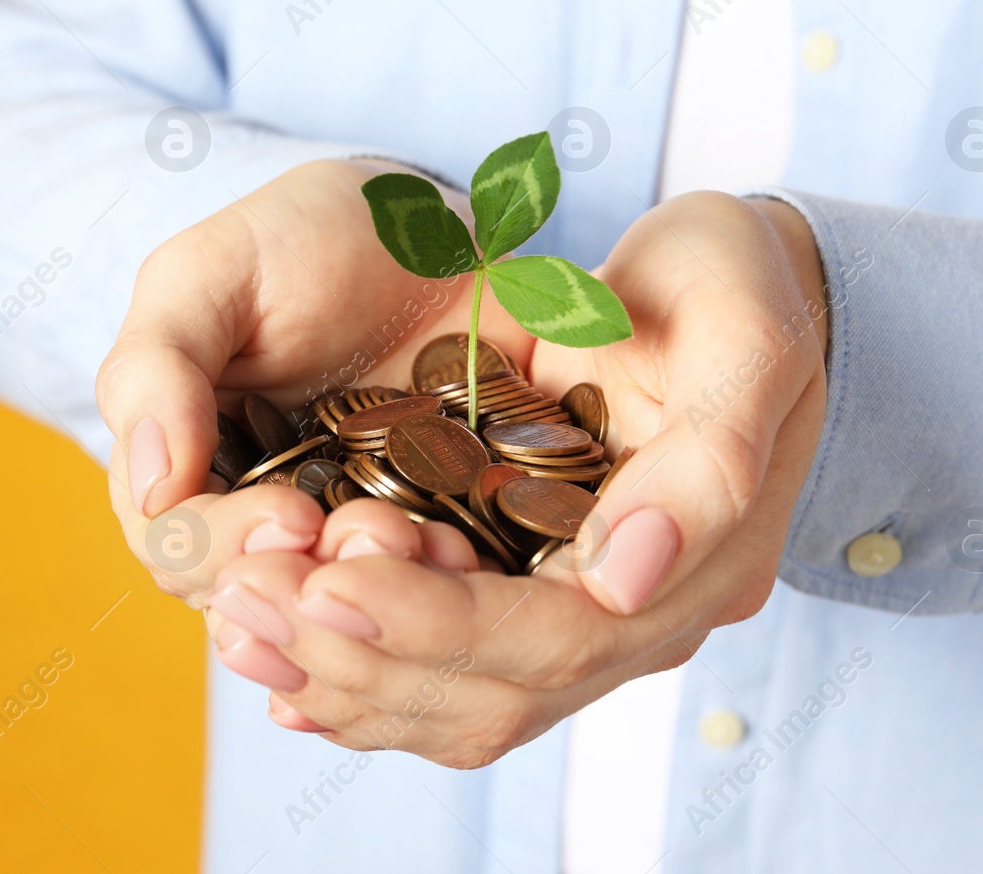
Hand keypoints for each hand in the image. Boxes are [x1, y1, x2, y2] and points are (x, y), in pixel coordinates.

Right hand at [95, 159, 531, 607]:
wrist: (428, 221)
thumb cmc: (300, 236)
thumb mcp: (208, 274)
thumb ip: (156, 369)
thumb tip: (151, 489)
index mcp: (197, 472)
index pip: (178, 553)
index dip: (223, 552)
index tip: (291, 517)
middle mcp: (273, 521)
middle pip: (267, 607)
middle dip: (318, 587)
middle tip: (379, 532)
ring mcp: (361, 533)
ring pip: (356, 619)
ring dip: (394, 602)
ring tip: (440, 543)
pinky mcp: (449, 529)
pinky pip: (448, 592)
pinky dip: (463, 588)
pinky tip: (487, 555)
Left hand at [204, 191, 830, 764]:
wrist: (737, 284)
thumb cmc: (735, 281)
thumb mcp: (741, 331)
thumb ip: (706, 457)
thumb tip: (619, 581)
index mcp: (705, 560)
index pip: (558, 635)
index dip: (437, 620)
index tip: (325, 581)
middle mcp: (648, 615)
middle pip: (496, 688)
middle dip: (363, 652)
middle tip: (245, 603)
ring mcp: (597, 617)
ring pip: (464, 699)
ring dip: (347, 676)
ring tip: (240, 627)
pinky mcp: (543, 593)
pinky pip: (454, 674)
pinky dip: (367, 676)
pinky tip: (284, 667)